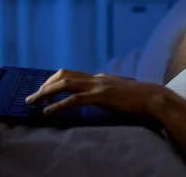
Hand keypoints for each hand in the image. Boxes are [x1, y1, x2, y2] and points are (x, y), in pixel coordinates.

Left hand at [25, 69, 166, 117]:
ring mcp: (97, 86)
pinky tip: (48, 112)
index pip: (71, 74)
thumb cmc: (138, 99)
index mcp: (99, 77)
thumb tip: (99, 97)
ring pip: (64, 84)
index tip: (44, 91)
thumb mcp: (118, 92)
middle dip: (45, 85)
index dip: (54, 81)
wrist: (152, 98)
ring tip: (33, 102)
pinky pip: (73, 100)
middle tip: (33, 96)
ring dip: (45, 93)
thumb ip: (107, 92)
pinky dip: (58, 105)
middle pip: (63, 75)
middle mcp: (96, 78)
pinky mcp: (100, 97)